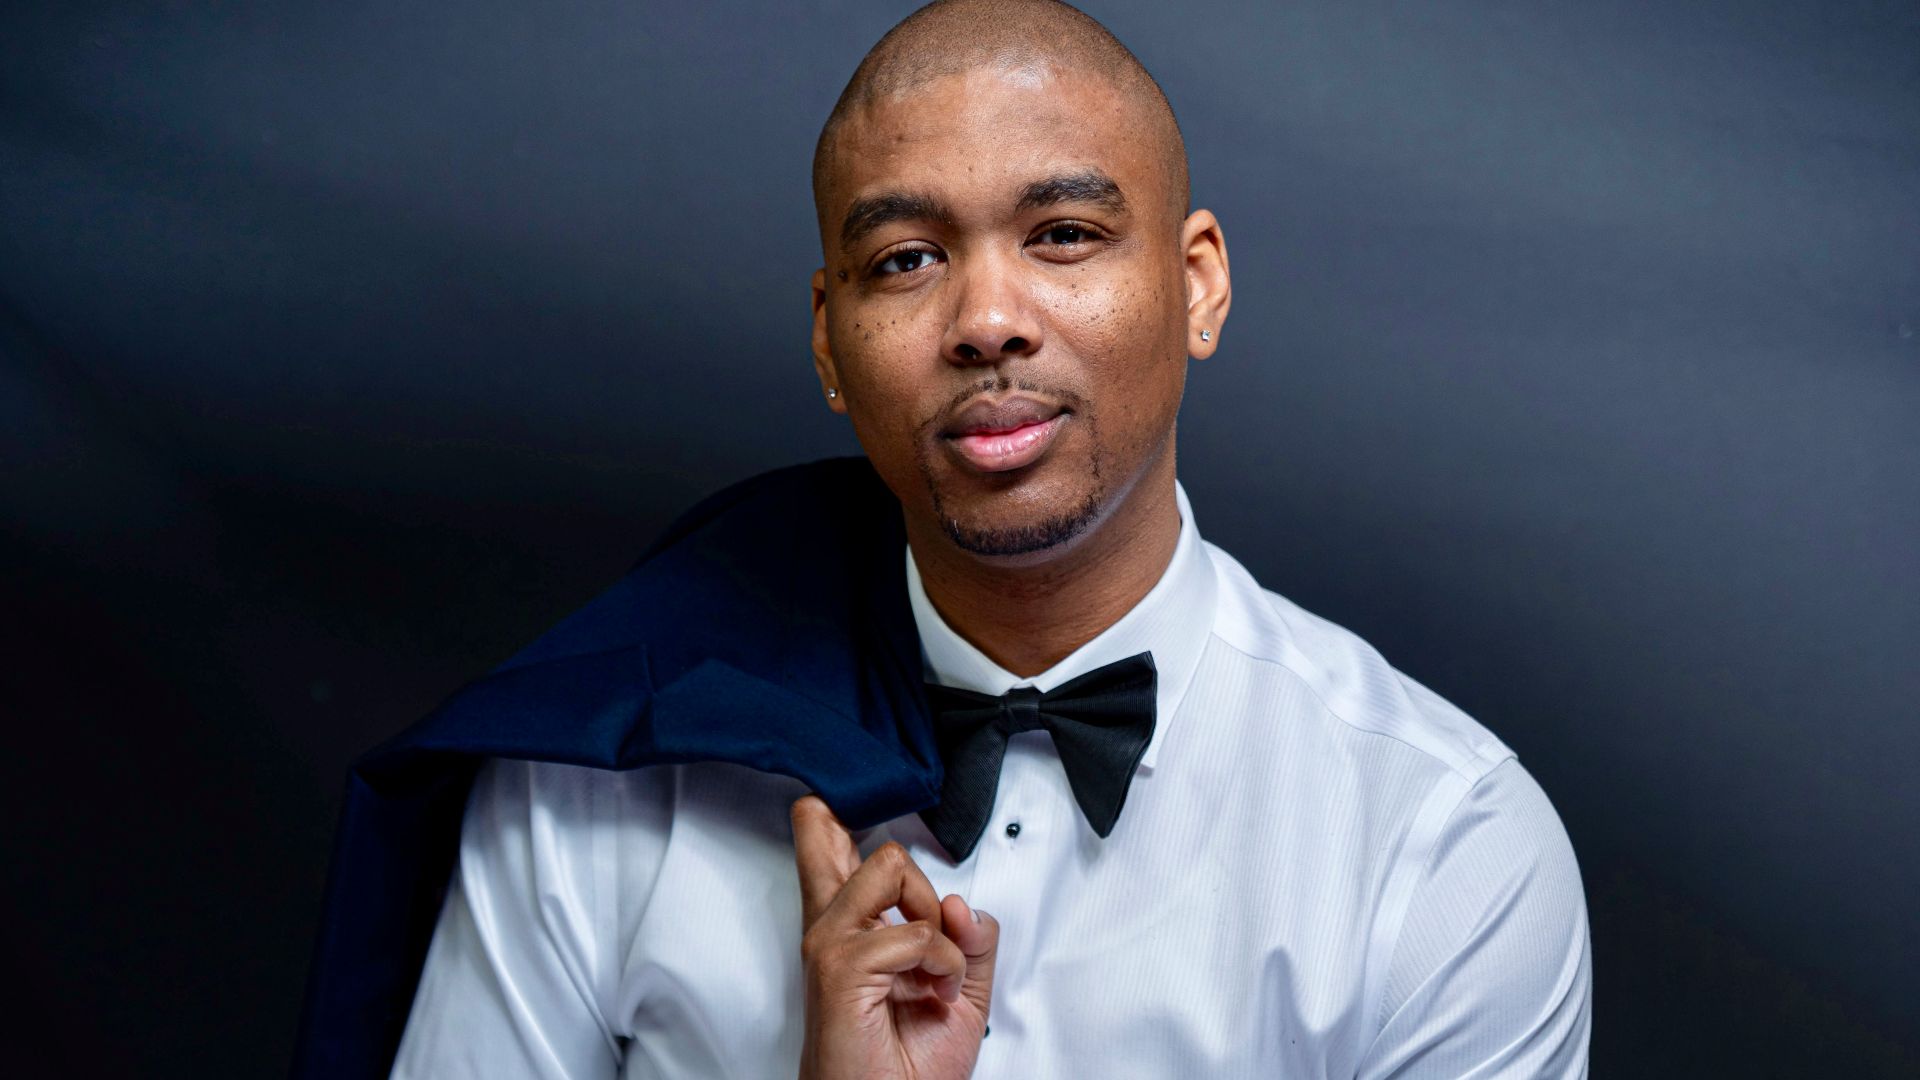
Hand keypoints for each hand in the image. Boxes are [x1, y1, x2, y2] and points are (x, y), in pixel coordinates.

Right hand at [791, 794, 999, 1079]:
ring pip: (890, 865)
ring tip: (934, 972)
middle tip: (932, 939)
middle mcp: (832, 931)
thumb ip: (971, 940)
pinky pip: (915, 930)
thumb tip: (960, 902)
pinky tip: (934, 994)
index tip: (818, 804)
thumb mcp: (961, 993)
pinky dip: (941, 963)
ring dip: (934, 922)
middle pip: (861, 846)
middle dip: (918, 883)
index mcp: (851, 935)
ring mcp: (831, 944)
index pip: (827, 856)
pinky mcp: (840, 965)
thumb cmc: (907, 1069)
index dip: (824, 823)